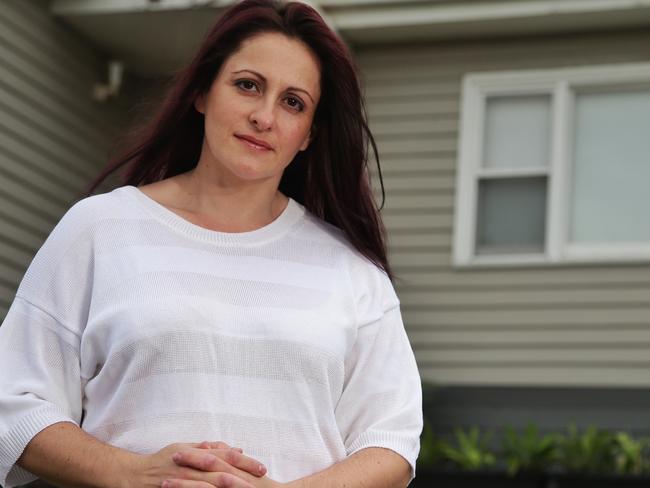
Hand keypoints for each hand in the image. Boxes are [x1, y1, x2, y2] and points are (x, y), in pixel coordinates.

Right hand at [129, 442, 265, 487]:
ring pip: (210, 486)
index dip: (245, 462)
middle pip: (221, 471)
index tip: (262, 468)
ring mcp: (182, 481)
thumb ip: (209, 448)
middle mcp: (190, 466)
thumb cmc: (163, 460)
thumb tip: (235, 448)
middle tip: (261, 482)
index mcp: (194, 453)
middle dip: (243, 477)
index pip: (225, 456)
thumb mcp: (185, 448)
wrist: (133, 475)